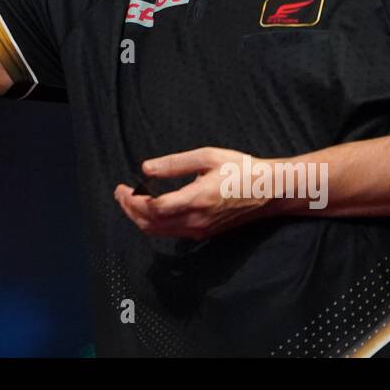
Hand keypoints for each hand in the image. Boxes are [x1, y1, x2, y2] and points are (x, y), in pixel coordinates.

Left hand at [113, 146, 278, 240]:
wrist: (269, 191)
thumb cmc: (241, 170)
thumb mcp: (207, 156)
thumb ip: (175, 164)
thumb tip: (146, 169)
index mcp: (197, 199)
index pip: (154, 208)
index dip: (133, 200)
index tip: (122, 188)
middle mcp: (197, 220)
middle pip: (151, 224)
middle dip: (130, 210)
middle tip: (119, 194)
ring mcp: (201, 230)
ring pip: (160, 232)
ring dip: (140, 219)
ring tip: (130, 200)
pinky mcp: (205, 233)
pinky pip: (172, 233)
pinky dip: (155, 223)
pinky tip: (151, 208)